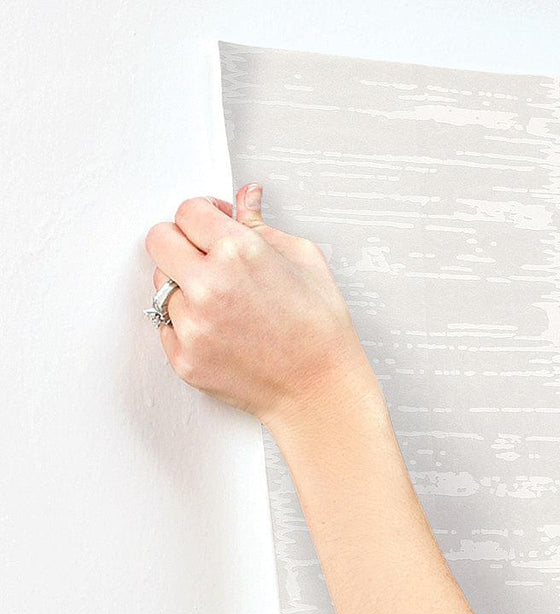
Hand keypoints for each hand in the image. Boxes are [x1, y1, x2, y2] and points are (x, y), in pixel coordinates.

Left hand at [144, 183, 380, 431]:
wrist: (321, 391)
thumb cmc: (321, 331)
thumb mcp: (304, 261)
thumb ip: (262, 226)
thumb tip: (245, 198)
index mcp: (238, 252)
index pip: (187, 211)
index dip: (202, 215)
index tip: (212, 225)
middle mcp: (208, 286)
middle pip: (159, 241)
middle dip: (181, 243)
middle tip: (206, 258)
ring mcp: (192, 326)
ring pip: (162, 286)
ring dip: (185, 288)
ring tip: (224, 304)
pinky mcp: (184, 359)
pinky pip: (167, 326)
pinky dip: (188, 325)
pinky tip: (222, 331)